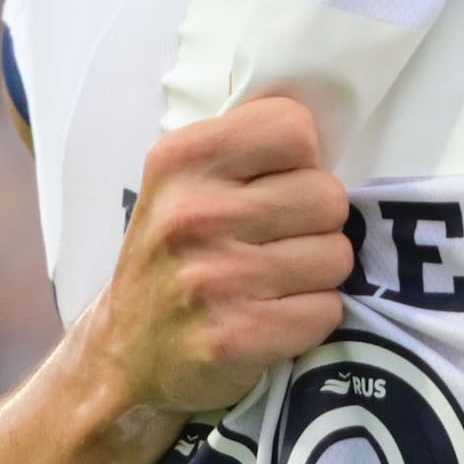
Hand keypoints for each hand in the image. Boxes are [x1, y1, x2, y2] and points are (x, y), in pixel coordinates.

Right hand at [75, 96, 353, 426]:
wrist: (126, 350)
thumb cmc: (176, 254)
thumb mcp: (187, 182)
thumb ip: (248, 145)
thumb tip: (329, 113)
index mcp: (181, 161)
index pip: (295, 127)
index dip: (300, 161)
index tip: (272, 187)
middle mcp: (192, 214)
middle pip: (329, 197)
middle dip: (316, 224)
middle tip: (275, 243)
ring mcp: (214, 277)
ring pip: (337, 256)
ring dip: (318, 274)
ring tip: (272, 282)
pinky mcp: (236, 336)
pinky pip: (327, 311)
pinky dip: (311, 318)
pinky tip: (272, 318)